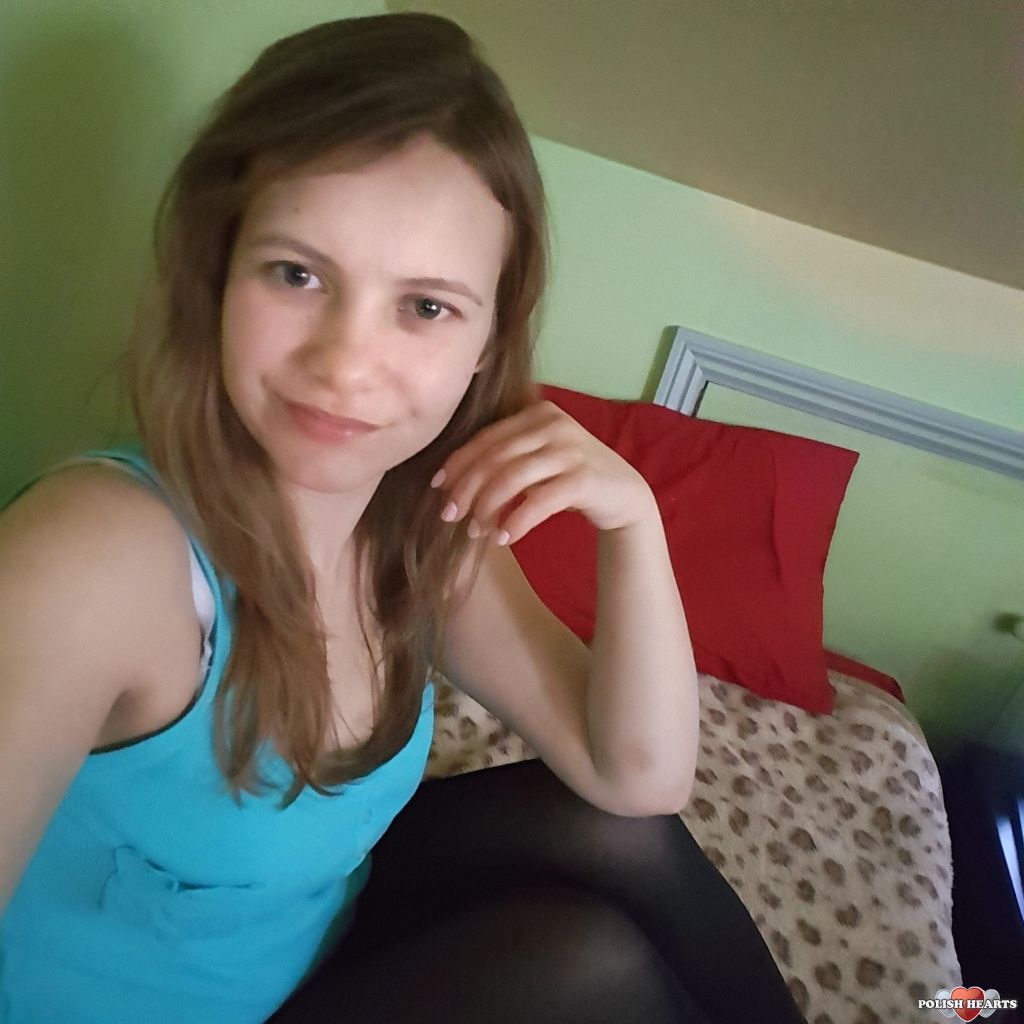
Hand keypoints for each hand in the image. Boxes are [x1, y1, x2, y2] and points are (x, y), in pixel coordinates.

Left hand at [430, 400, 655, 544]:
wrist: (623, 494)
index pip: (487, 437)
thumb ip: (505, 456)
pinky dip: (517, 521)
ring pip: (513, 477)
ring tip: (475, 531)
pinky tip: (504, 538)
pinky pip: (539, 501)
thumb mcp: (537, 457)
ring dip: (488, 507)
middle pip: (495, 457)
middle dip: (467, 488)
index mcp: (537, 414)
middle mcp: (554, 425)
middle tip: (450, 516)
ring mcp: (571, 450)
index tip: (437, 487)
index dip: (458, 463)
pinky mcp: (583, 478)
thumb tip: (450, 481)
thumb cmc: (569, 477)